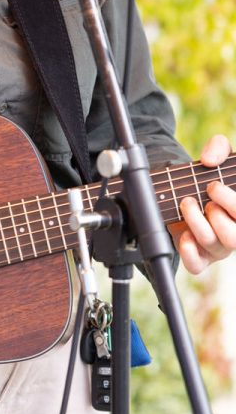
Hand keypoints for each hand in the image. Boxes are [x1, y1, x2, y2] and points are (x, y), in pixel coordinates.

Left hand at [172, 134, 235, 273]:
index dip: (231, 203)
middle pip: (233, 238)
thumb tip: (209, 160)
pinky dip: (189, 253)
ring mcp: (217, 247)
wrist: (186, 191)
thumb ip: (218, 148)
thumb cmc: (210, 177)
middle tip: (202, 198)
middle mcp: (234, 232)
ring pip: (212, 245)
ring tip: (186, 203)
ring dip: (197, 223)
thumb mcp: (219, 157)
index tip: (213, 186)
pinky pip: (196, 266)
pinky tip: (183, 235)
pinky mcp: (198, 256)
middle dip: (217, 215)